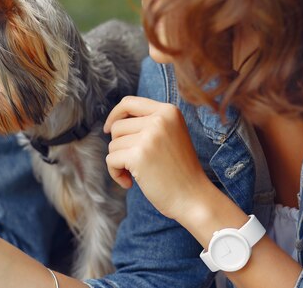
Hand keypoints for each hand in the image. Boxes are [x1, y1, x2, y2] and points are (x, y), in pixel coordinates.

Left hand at [103, 96, 212, 220]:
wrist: (194, 198)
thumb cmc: (179, 171)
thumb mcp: (169, 135)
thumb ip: (147, 123)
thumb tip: (113, 121)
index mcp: (168, 111)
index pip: (129, 102)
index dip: (115, 115)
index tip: (108, 128)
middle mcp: (160, 119)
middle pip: (117, 126)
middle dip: (120, 146)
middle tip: (135, 162)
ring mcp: (150, 136)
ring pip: (113, 144)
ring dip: (119, 162)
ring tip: (137, 173)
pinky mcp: (139, 155)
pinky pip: (111, 160)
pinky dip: (115, 173)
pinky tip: (130, 183)